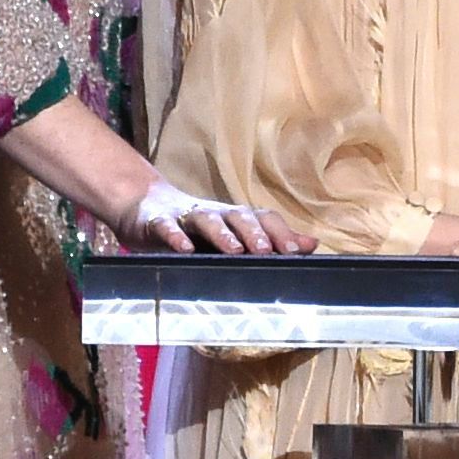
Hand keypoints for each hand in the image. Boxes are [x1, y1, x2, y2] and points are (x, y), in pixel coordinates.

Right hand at [118, 180, 316, 254]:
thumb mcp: (231, 236)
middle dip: (255, 232)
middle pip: (240, 216)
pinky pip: (167, 227)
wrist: (146, 206)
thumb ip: (271, 240)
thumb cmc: (196, 229)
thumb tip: (311, 244)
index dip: (280, 232)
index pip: (264, 218)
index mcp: (236, 219)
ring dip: (222, 234)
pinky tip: (183, 249)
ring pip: (208, 219)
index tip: (295, 252)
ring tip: (235, 250)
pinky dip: (175, 236)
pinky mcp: (158, 221)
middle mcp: (216, 213)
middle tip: (267, 251)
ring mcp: (187, 216)